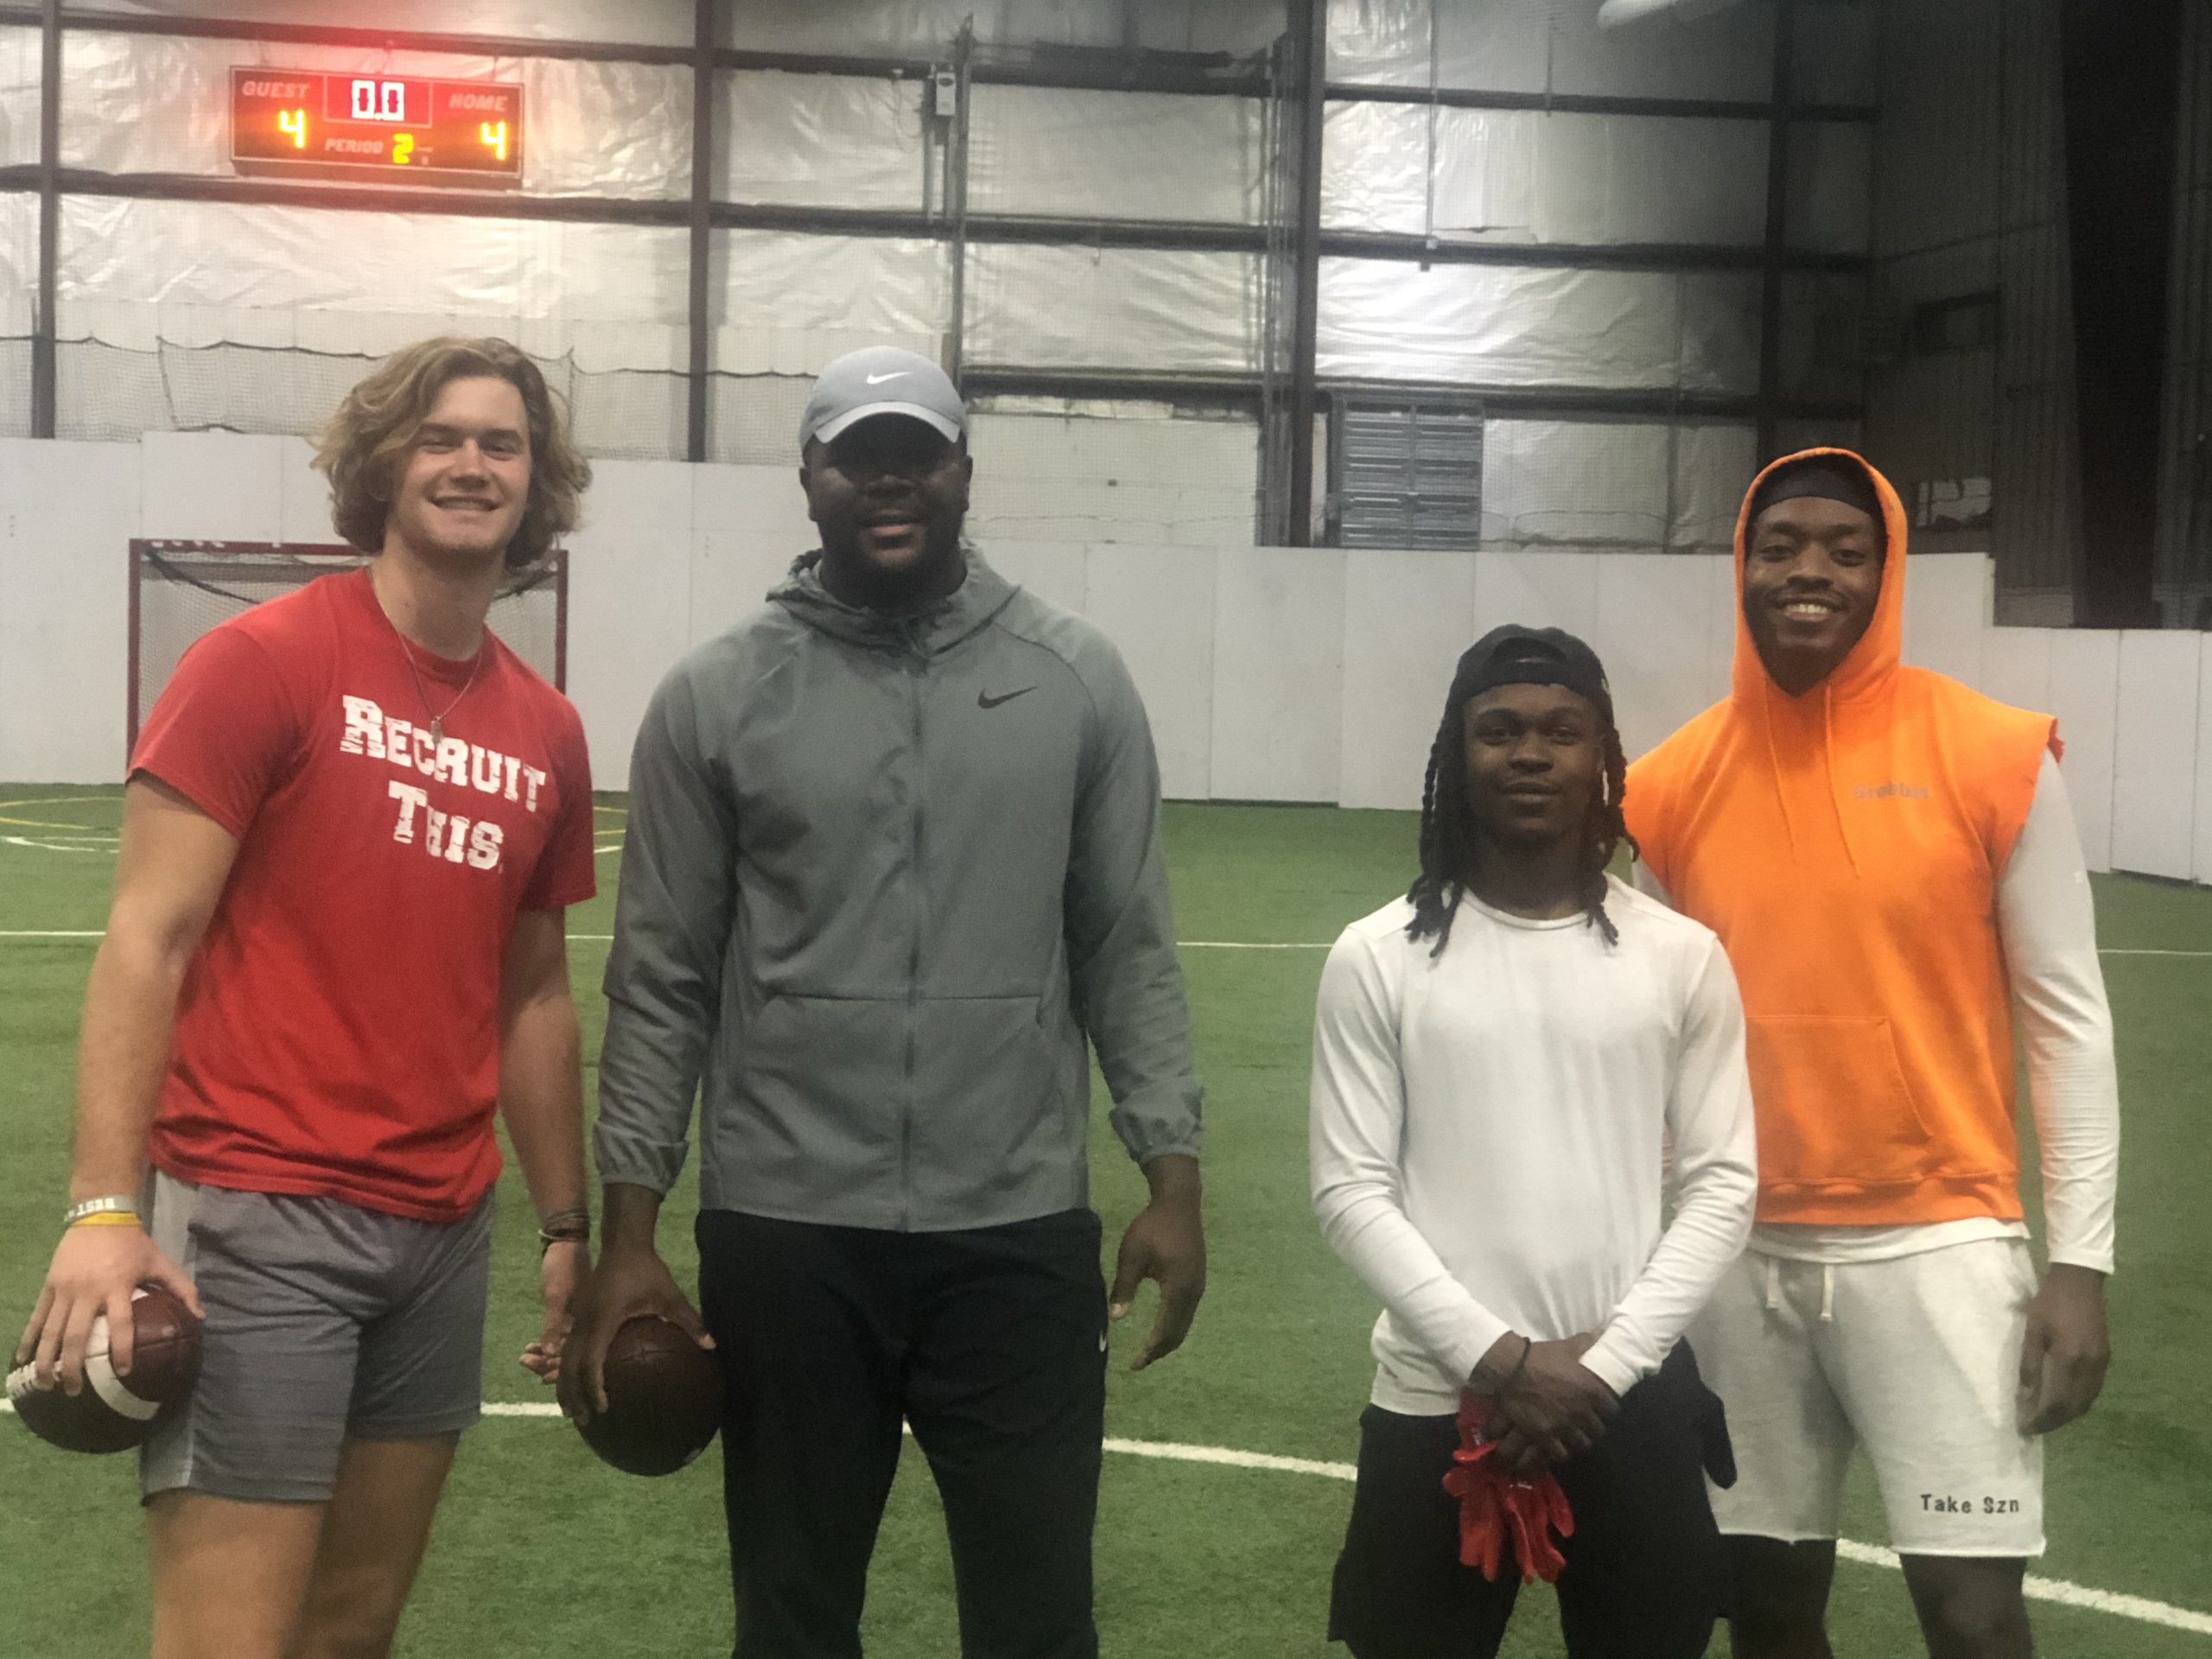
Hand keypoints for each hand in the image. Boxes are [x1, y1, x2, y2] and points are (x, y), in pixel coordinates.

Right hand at [14, 1223, 201, 1394]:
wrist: (100, 1215)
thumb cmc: (132, 1243)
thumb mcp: (160, 1261)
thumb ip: (181, 1288)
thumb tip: (201, 1316)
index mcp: (117, 1287)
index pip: (120, 1325)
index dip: (122, 1350)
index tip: (123, 1373)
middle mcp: (87, 1291)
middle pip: (75, 1336)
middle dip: (72, 1367)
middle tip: (73, 1391)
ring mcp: (64, 1289)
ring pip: (50, 1331)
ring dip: (46, 1360)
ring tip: (45, 1385)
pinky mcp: (49, 1286)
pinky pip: (37, 1317)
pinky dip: (28, 1339)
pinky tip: (21, 1360)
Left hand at [520, 1240, 586, 1384]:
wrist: (567, 1243)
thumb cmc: (563, 1267)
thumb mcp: (556, 1295)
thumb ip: (554, 1326)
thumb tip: (551, 1355)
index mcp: (590, 1323)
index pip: (578, 1357)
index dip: (561, 1371)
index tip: (542, 1378)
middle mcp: (591, 1325)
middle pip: (573, 1356)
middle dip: (549, 1364)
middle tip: (525, 1362)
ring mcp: (584, 1320)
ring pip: (568, 1347)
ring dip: (547, 1354)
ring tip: (525, 1358)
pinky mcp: (577, 1314)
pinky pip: (565, 1335)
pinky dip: (550, 1342)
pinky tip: (534, 1347)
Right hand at [557, 1243, 711, 1423]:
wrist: (623, 1244)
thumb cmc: (646, 1271)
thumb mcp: (669, 1296)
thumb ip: (689, 1321)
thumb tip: (712, 1346)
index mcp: (603, 1321)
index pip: (591, 1362)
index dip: (594, 1388)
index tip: (603, 1408)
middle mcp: (584, 1323)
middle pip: (568, 1366)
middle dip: (572, 1395)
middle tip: (583, 1421)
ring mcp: (577, 1319)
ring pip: (563, 1359)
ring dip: (564, 1385)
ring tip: (572, 1411)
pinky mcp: (578, 1316)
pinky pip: (567, 1348)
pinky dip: (566, 1369)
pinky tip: (574, 1383)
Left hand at [1109, 1155, 1204, 1370]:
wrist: (1179, 1203)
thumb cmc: (1152, 1227)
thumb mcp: (1132, 1256)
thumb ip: (1124, 1287)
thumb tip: (1116, 1318)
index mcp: (1178, 1289)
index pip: (1165, 1331)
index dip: (1150, 1351)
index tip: (1135, 1365)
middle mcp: (1193, 1292)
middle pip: (1178, 1332)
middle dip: (1160, 1350)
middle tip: (1140, 1361)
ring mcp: (1199, 1286)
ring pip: (1185, 1323)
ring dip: (1168, 1339)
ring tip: (1149, 1349)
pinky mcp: (1198, 1279)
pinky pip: (1188, 1312)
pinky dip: (1175, 1325)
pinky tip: (1162, 1325)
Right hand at [1481, 1331, 1617, 1475]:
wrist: (1512, 1368)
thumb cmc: (1542, 1357)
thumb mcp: (1567, 1347)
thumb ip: (1586, 1343)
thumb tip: (1600, 1333)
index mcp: (1591, 1390)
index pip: (1612, 1409)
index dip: (1608, 1409)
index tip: (1603, 1408)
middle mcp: (1581, 1411)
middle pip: (1598, 1430)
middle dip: (1594, 1428)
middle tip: (1587, 1424)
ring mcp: (1563, 1426)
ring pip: (1581, 1444)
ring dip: (1578, 1440)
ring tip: (1573, 1436)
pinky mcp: (1545, 1436)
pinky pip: (1561, 1452)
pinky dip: (1560, 1450)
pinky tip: (1558, 1444)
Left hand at [2018, 1263, 2110, 1434]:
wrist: (2080, 1281)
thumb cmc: (2050, 1302)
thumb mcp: (2033, 1331)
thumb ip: (2029, 1365)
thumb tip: (2023, 1397)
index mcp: (2070, 1359)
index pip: (2056, 1402)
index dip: (2041, 1419)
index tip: (2025, 1428)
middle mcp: (2090, 1367)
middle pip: (2074, 1407)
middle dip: (2054, 1422)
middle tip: (2034, 1428)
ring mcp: (2101, 1363)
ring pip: (2086, 1401)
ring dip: (2067, 1415)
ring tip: (2046, 1419)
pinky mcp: (2105, 1358)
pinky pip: (2093, 1390)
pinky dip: (2078, 1402)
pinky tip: (2064, 1401)